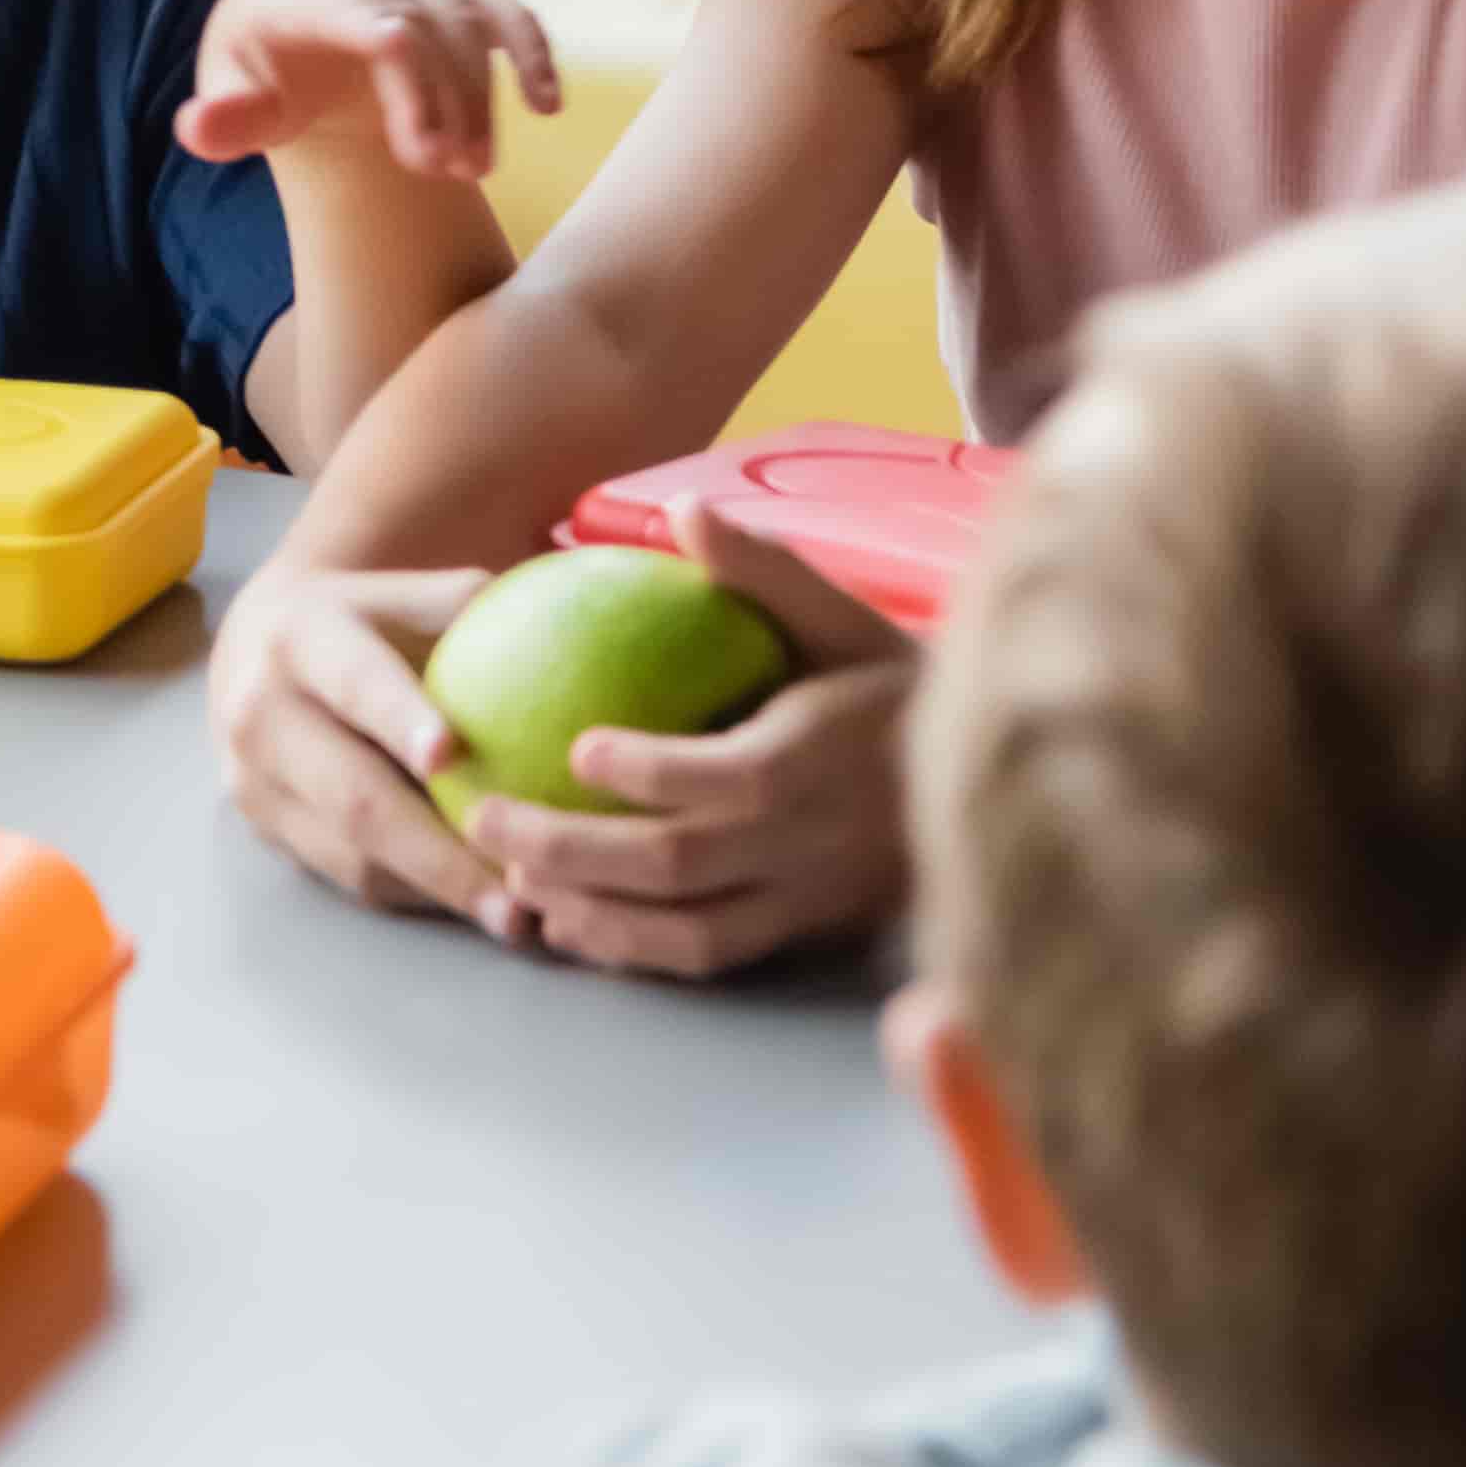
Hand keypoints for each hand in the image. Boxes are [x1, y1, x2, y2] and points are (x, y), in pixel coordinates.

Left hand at [176, 0, 563, 182]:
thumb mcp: (233, 100)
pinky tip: (546, 106)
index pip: (356, 12)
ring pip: (465, 22)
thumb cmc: (260, 75)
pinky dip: (530, 54)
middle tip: (445, 172)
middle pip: (419, 24)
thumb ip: (222, 120)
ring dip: (479, 98)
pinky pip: (505, 12)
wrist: (295, 47)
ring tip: (474, 170)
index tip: (417, 123)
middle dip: (438, 100)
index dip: (393, 61)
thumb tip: (198, 129)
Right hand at [211, 555, 527, 940]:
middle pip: (354, 797)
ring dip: (438, 890)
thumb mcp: (408, 593)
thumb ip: (475, 607)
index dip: (400, 719)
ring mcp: (254, 781)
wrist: (257, 647)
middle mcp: (261, 712)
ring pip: (351, 854)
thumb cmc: (369, 618)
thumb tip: (582, 613)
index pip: (355, 682)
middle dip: (439, 854)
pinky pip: (348, 876)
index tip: (452, 757)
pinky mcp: (265, 830)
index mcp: (300, 638)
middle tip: (518, 896)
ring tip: (517, 917)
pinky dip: (417, 893)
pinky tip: (477, 902)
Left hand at [451, 493, 922, 982]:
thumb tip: (684, 509)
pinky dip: (633, 950)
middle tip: (485, 818)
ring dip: (591, 913)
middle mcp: (814, 839)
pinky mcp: (800, 931)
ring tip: (509, 882)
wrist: (980, 776)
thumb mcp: (842, 613)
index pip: (734, 778)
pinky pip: (709, 957)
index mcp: (823, 755)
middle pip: (684, 864)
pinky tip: (567, 925)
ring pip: (689, 929)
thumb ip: (764, 569)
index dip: (654, 772)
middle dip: (573, 851)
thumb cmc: (886, 679)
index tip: (578, 745)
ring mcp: (806, 896)